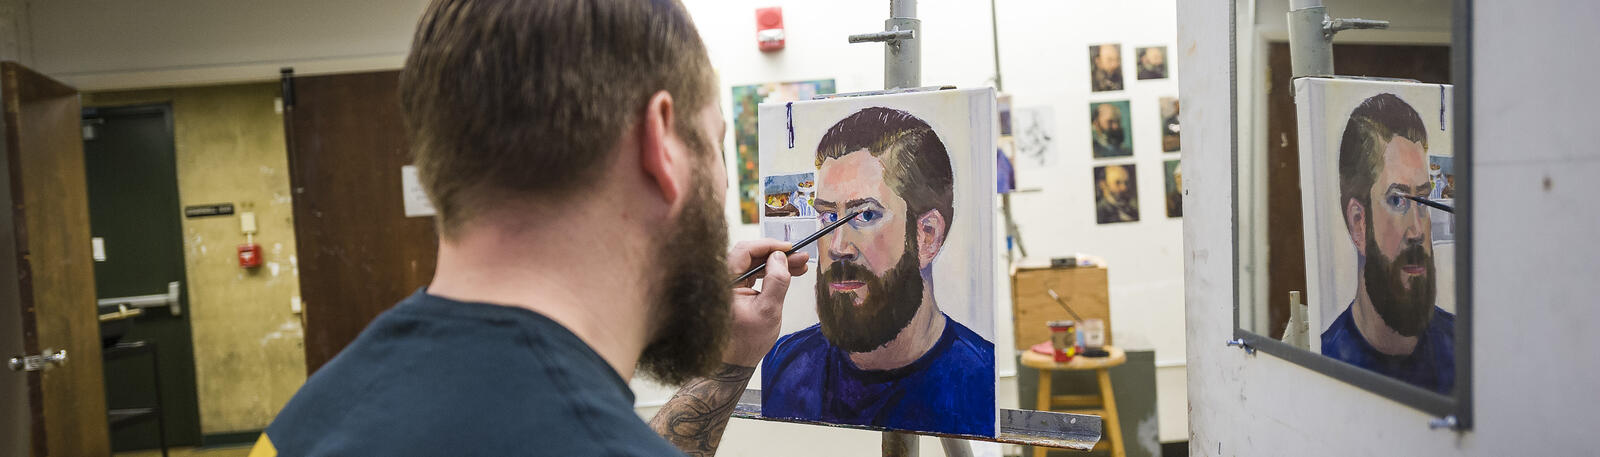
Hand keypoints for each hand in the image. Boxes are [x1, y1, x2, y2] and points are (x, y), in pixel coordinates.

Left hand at [723, 239, 809, 366]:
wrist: (736, 362)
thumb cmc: (748, 341)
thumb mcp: (769, 311)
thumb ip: (776, 282)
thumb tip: (780, 257)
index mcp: (724, 283)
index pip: (744, 251)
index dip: (768, 246)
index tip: (789, 248)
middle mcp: (722, 280)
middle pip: (749, 255)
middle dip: (776, 254)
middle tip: (800, 257)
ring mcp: (727, 284)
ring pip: (753, 263)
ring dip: (776, 263)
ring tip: (799, 266)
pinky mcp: (734, 289)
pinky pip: (752, 273)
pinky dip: (769, 272)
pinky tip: (787, 273)